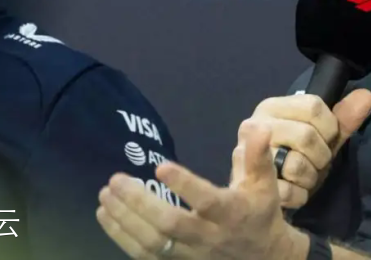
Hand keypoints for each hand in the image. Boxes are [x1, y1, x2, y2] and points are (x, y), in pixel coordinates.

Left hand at [96, 120, 309, 258]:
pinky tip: (105, 216)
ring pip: (153, 243)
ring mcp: (191, 255)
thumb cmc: (259, 214)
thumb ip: (257, 154)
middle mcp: (209, 237)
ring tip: (105, 195)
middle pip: (170, 224)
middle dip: (139, 203)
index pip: (206, 200)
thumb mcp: (264, 184)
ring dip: (124, 220)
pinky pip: (144, 255)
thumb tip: (255, 124)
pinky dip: (121, 237)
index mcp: (231, 213)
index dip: (184, 185)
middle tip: (115, 180)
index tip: (160, 166)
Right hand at [251, 89, 370, 208]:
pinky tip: (292, 190)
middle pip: (307, 136)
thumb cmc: (292, 155)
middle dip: (320, 156)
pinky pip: (289, 191)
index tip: (324, 137)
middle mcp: (255, 124)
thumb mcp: (320, 136)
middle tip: (312, 161)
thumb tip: (367, 96)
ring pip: (297, 165)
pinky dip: (299, 196)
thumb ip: (343, 118)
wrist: (260, 188)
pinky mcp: (250, 184)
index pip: (314, 106)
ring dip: (309, 178)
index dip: (329, 127)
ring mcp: (248, 154)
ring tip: (300, 176)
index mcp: (272, 106)